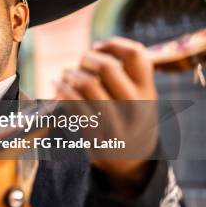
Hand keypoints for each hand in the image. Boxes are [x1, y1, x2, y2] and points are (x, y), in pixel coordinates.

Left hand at [55, 37, 157, 196]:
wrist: (132, 162)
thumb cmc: (130, 118)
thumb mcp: (142, 97)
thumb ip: (129, 73)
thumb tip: (97, 47)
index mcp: (147, 90)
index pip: (136, 54)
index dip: (113, 44)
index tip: (98, 46)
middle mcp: (135, 105)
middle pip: (107, 66)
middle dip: (87, 58)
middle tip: (79, 62)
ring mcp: (116, 121)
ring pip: (88, 84)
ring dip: (70, 74)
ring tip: (64, 75)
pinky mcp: (96, 135)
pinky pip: (74, 105)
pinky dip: (62, 91)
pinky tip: (57, 87)